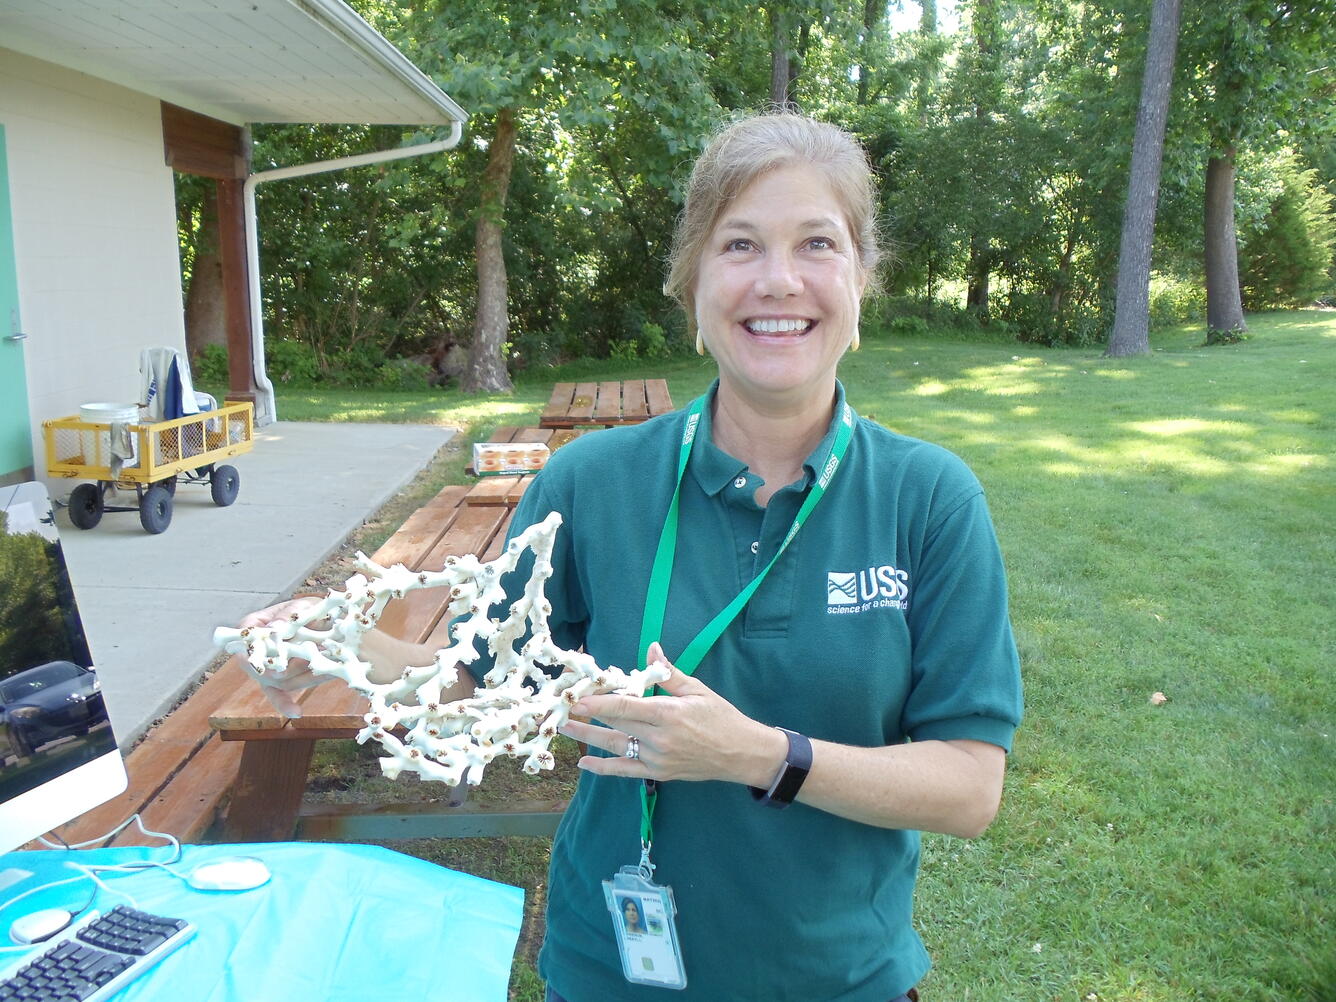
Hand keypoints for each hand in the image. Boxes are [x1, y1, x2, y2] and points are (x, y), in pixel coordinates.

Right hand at [234, 596, 329, 717]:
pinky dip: (286, 703)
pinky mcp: (279, 682)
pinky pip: (278, 696)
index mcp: (252, 627)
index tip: (269, 653)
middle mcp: (254, 652)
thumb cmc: (308, 610)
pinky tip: (296, 712)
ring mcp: (265, 670)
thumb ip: (289, 615)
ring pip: (277, 680)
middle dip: (283, 665)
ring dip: (299, 675)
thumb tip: (276, 627)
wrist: (324, 622)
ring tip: (320, 664)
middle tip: (306, 659)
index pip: (244, 639)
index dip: (254, 648)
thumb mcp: (301, 607)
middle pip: (260, 666)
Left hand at [559, 643, 784, 785]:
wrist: (740, 754)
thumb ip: (669, 673)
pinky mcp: (657, 773)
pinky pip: (625, 771)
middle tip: (562, 705)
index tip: (577, 695)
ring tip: (564, 728)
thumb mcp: (698, 690)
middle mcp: (658, 739)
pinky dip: (603, 768)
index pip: (626, 706)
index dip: (599, 701)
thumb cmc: (721, 717)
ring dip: (587, 737)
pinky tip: (584, 762)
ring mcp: (656, 759)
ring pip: (615, 746)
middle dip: (587, 713)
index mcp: (668, 714)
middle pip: (615, 723)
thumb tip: (652, 648)